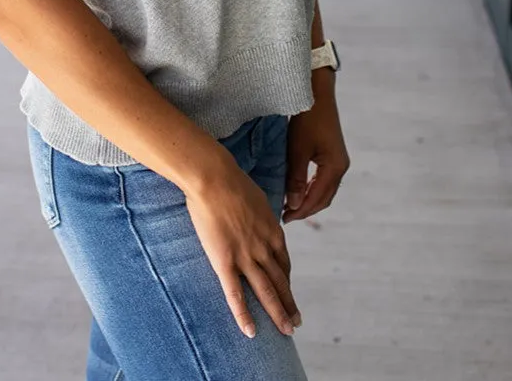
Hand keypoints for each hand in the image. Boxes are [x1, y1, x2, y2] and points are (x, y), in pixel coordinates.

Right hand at [185, 155, 302, 339]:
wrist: (214, 178)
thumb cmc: (231, 181)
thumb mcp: (256, 197)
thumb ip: (258, 213)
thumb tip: (256, 215)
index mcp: (272, 231)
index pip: (283, 262)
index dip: (286, 280)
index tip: (287, 291)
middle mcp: (264, 247)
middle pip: (280, 281)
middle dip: (289, 303)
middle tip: (296, 323)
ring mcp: (246, 256)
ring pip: (266, 292)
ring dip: (278, 313)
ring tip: (287, 331)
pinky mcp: (225, 261)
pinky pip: (236, 294)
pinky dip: (244, 315)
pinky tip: (250, 332)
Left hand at [282, 77, 349, 223]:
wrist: (317, 93)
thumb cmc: (307, 119)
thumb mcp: (298, 149)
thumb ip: (296, 177)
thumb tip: (292, 203)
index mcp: (335, 167)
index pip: (318, 198)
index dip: (301, 211)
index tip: (284, 217)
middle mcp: (340, 167)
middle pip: (324, 198)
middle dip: (306, 209)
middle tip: (286, 216)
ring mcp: (338, 161)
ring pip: (324, 190)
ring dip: (309, 200)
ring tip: (290, 206)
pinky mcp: (333, 154)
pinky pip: (323, 179)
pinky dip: (311, 188)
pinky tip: (298, 190)